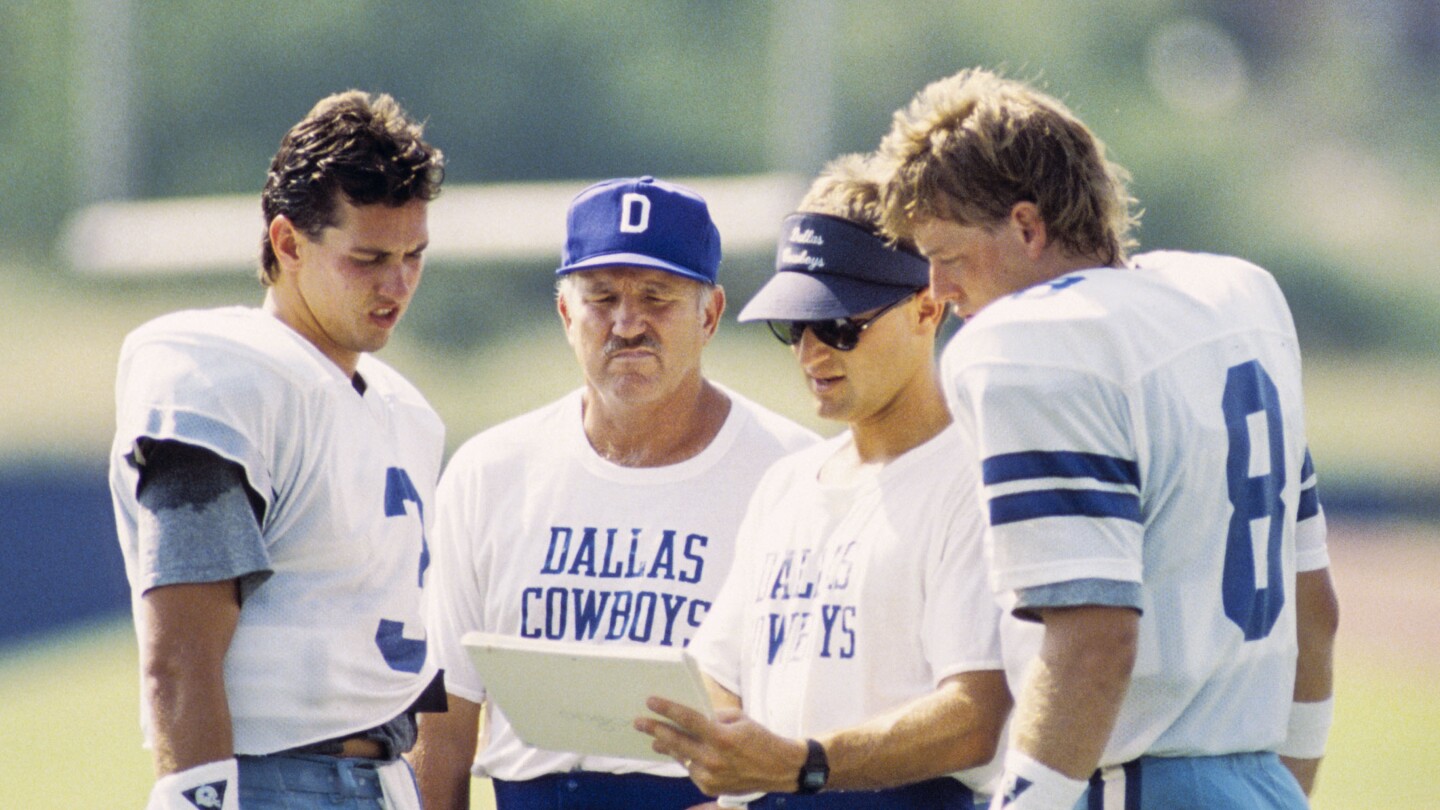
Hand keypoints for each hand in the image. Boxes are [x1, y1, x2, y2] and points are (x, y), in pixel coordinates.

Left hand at [635, 696, 805, 795]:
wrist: (779, 769)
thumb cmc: (759, 738)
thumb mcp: (739, 719)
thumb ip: (713, 718)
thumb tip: (691, 719)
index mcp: (722, 737)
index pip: (688, 719)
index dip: (667, 709)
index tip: (651, 701)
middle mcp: (713, 759)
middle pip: (676, 741)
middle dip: (655, 730)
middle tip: (639, 722)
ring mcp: (710, 776)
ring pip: (681, 757)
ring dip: (667, 746)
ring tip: (655, 739)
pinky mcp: (710, 787)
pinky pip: (691, 770)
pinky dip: (686, 759)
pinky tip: (679, 752)